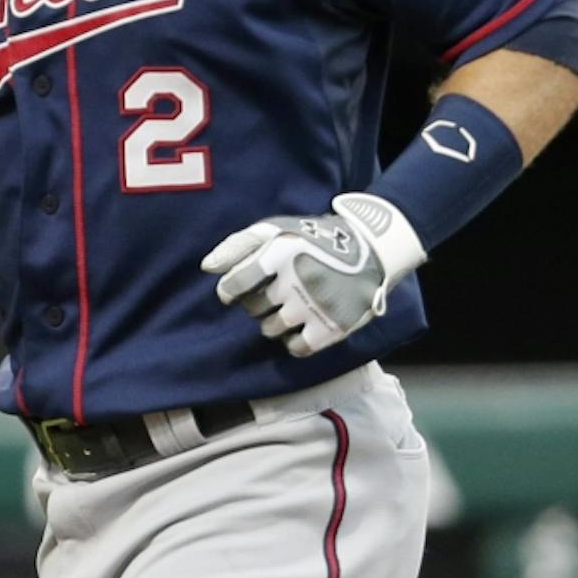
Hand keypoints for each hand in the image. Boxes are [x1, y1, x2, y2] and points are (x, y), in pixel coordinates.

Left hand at [202, 196, 421, 358]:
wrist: (370, 251)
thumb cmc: (313, 239)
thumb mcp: (277, 230)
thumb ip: (239, 244)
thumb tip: (207, 268)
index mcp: (281, 252)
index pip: (235, 284)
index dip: (229, 290)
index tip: (235, 291)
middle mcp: (296, 280)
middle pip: (253, 309)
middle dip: (258, 302)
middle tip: (277, 291)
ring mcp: (314, 307)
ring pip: (270, 329)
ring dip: (274, 321)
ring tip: (292, 306)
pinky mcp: (331, 328)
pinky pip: (295, 347)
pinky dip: (294, 340)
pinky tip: (302, 325)